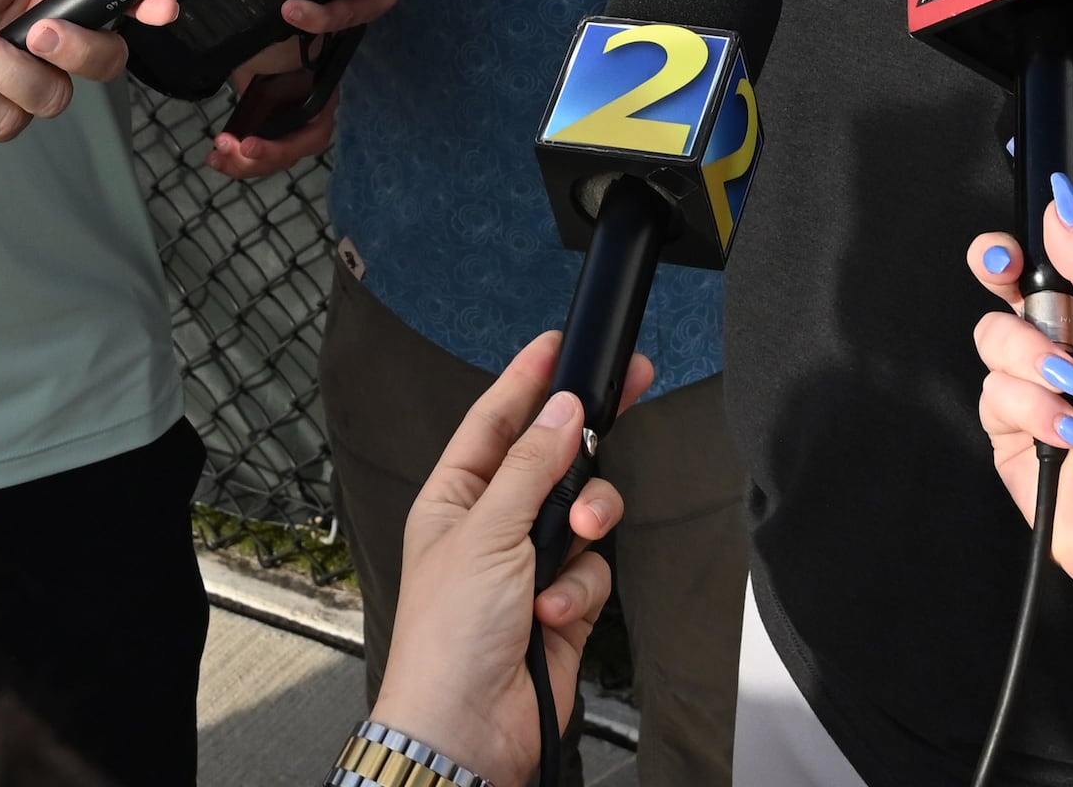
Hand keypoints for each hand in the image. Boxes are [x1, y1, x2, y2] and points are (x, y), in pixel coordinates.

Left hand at [0, 0, 133, 145]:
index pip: (112, 5)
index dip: (146, 6)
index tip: (159, 6)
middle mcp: (44, 46)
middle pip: (104, 62)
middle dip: (75, 50)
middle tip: (34, 32)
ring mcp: (21, 87)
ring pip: (52, 99)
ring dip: (4, 73)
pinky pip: (5, 121)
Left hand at [203, 42, 338, 180]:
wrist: (263, 26)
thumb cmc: (282, 32)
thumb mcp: (282, 42)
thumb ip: (277, 55)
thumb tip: (268, 55)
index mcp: (321, 97)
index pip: (313, 136)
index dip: (281, 147)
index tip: (247, 144)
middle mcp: (308, 117)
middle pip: (288, 155)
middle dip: (254, 160)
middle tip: (225, 149)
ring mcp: (286, 124)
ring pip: (270, 159)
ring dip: (241, 163)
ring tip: (215, 157)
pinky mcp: (265, 125)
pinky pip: (255, 150)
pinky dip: (235, 157)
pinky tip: (215, 157)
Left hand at [373, 331, 646, 785]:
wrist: (467, 728)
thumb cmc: (446, 640)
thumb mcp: (485, 534)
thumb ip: (529, 468)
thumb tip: (560, 412)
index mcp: (454, 500)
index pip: (495, 421)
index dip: (526, 380)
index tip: (556, 344)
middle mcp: (492, 527)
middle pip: (551, 462)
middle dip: (582, 449)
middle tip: (625, 393)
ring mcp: (528, 566)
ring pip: (585, 514)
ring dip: (585, 531)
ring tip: (570, 545)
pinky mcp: (561, 604)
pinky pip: (593, 572)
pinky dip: (580, 590)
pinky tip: (553, 612)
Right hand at [964, 183, 1072, 608]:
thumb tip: (1066, 210)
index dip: (1063, 218)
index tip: (1043, 193)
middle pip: (1024, 281)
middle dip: (1006, 270)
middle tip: (1003, 266)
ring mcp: (1048, 385)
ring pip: (998, 333)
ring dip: (1030, 359)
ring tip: (1071, 390)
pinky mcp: (1016, 425)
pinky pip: (991, 389)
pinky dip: (1026, 408)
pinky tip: (1062, 432)